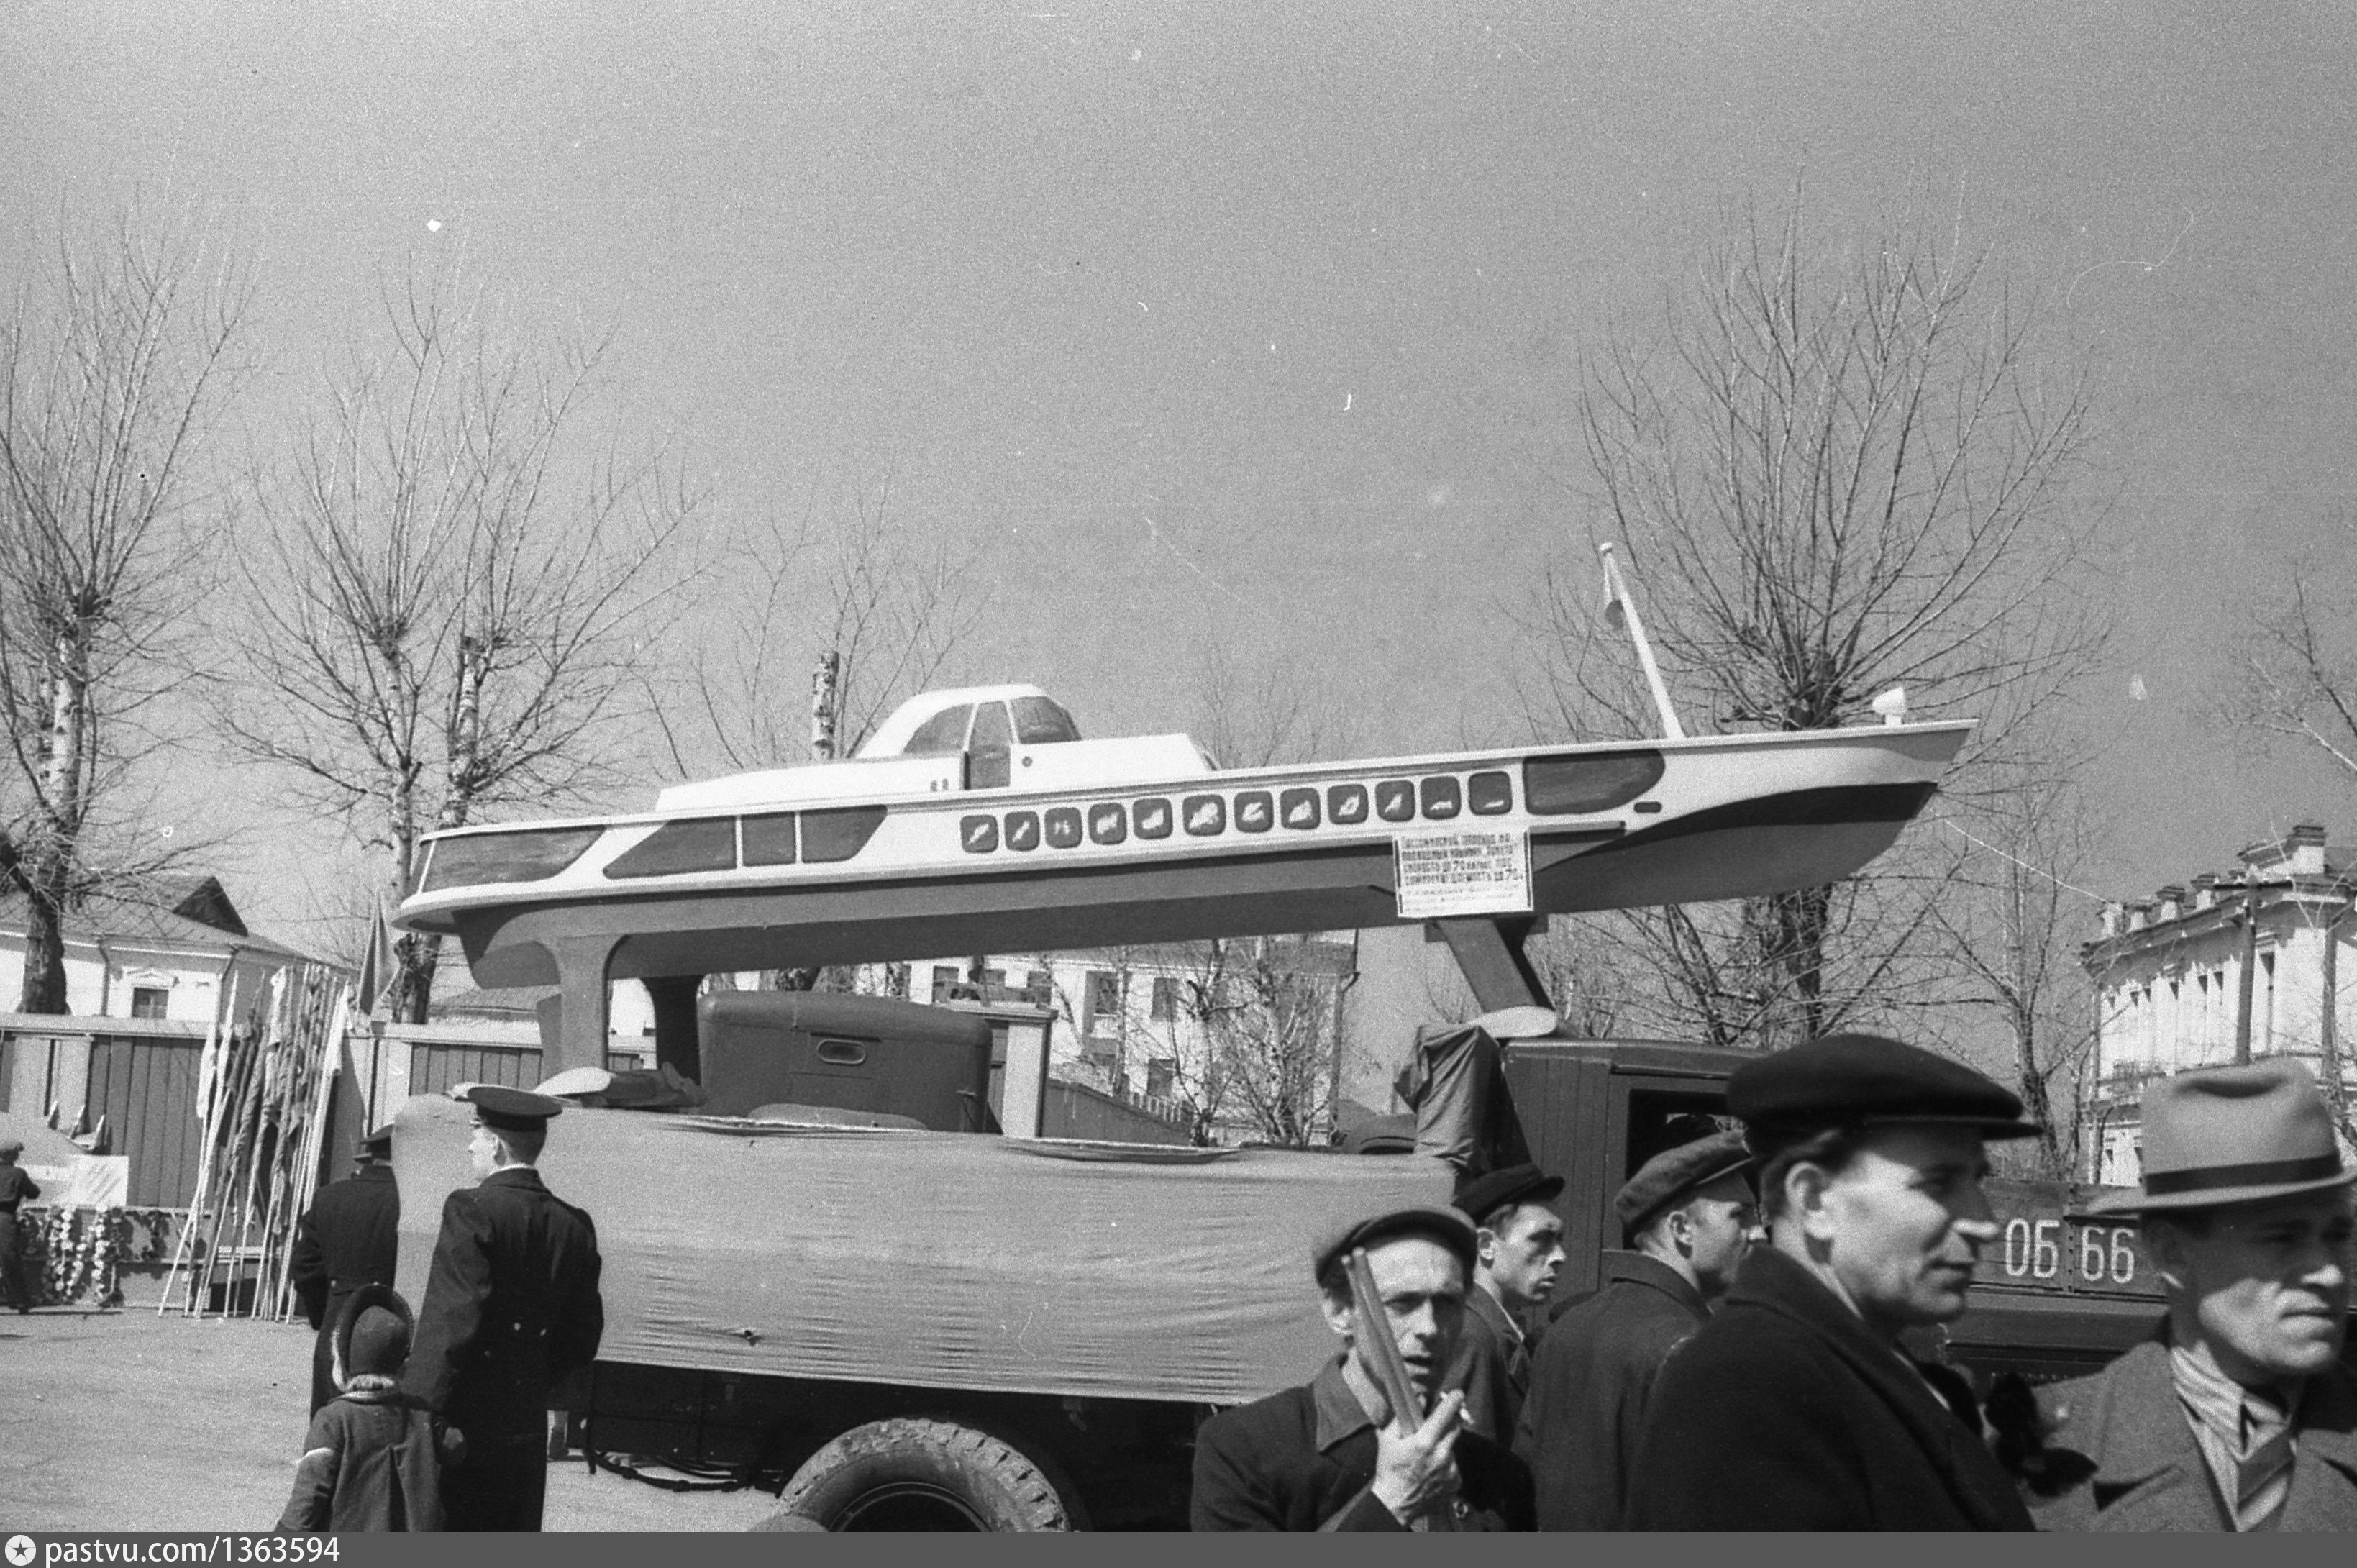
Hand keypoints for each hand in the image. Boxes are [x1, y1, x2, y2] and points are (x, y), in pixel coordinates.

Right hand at [1369, 1388, 1464, 1523]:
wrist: (1395, 1503)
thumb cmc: (1389, 1471)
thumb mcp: (1387, 1439)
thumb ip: (1402, 1417)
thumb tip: (1419, 1400)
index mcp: (1424, 1443)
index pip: (1445, 1414)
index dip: (1453, 1401)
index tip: (1457, 1394)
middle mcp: (1441, 1456)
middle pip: (1456, 1428)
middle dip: (1449, 1422)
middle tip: (1437, 1425)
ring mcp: (1450, 1471)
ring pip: (1453, 1448)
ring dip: (1443, 1447)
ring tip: (1427, 1457)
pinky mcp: (1455, 1482)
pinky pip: (1454, 1466)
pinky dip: (1445, 1464)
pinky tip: (1431, 1470)